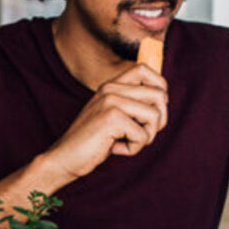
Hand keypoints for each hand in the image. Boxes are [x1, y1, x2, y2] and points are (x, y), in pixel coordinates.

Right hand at [42, 64, 167, 182]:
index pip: (145, 70)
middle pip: (159, 95)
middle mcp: (111, 89)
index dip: (160, 87)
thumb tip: (164, 99)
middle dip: (158, 121)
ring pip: (155, 116)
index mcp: (111, 86)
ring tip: (125, 141)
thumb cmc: (92, 141)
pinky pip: (143, 135)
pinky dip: (133, 149)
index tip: (155, 108)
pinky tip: (114, 148)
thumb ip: (131, 104)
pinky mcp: (112, 118)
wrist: (64, 157)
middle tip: (140, 134)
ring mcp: (111, 101)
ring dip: (146, 137)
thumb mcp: (112, 116)